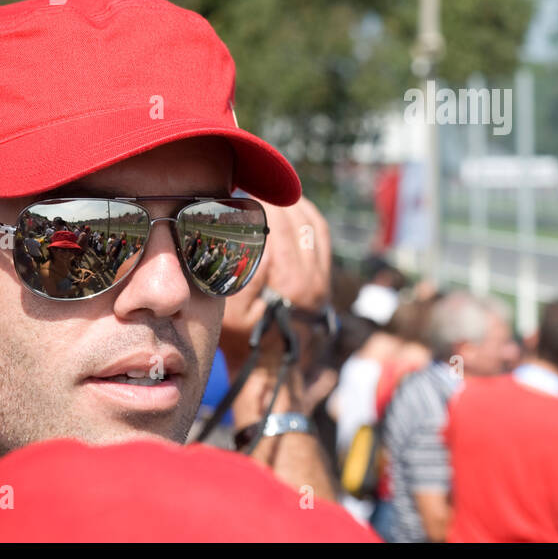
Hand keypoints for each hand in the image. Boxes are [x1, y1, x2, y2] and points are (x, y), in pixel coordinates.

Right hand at [218, 196, 330, 423]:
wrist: (272, 366)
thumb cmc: (245, 338)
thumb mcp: (233, 308)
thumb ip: (241, 269)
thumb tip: (253, 234)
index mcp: (292, 282)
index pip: (279, 225)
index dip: (258, 205)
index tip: (239, 196)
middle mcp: (314, 278)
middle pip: (298, 220)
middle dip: (274, 201)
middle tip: (251, 192)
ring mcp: (323, 279)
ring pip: (314, 225)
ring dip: (293, 206)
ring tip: (269, 196)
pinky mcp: (325, 279)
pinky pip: (321, 237)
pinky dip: (308, 218)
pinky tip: (290, 211)